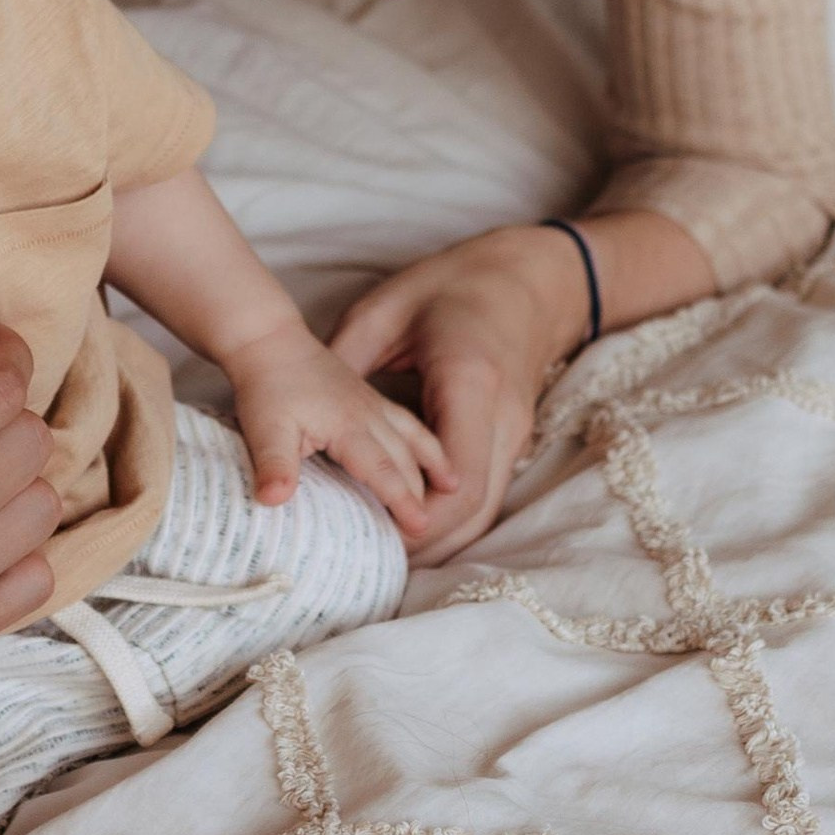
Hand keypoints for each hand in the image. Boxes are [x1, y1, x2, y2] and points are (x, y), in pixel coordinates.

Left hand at [223, 321, 448, 536]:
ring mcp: (374, 405)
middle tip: (430, 533)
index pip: (384, 469)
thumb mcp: (263, 427)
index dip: (403, 500)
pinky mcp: (370, 399)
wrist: (268, 339)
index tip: (421, 527)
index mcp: (349, 424)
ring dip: (434, 467)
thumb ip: (273, 465)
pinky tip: (434, 458)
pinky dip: (428, 444)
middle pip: (407, 460)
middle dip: (423, 496)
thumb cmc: (266, 384)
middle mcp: (370, 415)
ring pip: (416, 439)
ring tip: (455, 492)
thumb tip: (271, 501)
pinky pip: (410, 424)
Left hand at [328, 212, 712, 565]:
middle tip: (368, 560)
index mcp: (469, 383)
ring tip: (385, 556)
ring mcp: (515, 432)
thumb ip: (346, 358)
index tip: (369, 536)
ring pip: (485, 512)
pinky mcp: (514, 438)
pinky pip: (488, 495)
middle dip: (422, 542)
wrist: (529, 275)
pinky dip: (454, 521)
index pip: (452, 481)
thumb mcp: (386, 308)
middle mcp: (502, 418)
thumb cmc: (455, 283)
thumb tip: (305, 403)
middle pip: (470, 510)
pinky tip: (416, 531)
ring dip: (440, 539)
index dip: (413, 518)